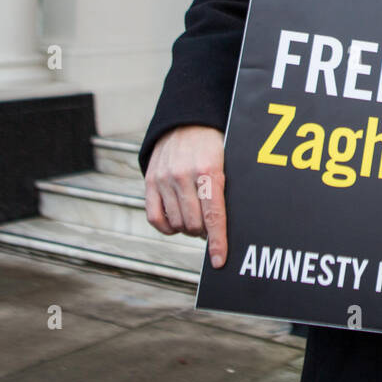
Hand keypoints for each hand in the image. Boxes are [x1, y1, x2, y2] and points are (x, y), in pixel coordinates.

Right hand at [144, 124, 228, 268]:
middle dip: (204, 232)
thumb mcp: (228, 160)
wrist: (186, 120)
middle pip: (194, 225)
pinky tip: (177, 220)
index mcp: (209, 171)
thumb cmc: (214, 143)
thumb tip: (231, 224)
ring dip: (188, 228)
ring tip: (196, 217)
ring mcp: (164, 180)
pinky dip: (167, 226)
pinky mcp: (150, 182)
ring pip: (176, 224)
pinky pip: (155, 218)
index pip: (214, 216)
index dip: (217, 242)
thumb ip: (227, 188)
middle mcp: (184, 176)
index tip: (219, 261)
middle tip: (210, 225)